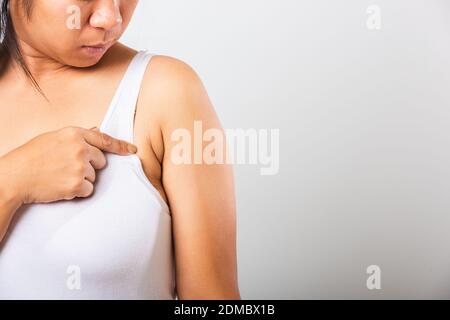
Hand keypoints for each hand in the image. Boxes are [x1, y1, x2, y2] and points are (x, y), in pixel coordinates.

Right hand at [0, 126, 136, 203]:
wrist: (14, 177)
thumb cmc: (31, 157)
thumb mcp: (53, 138)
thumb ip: (77, 136)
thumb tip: (96, 130)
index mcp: (74, 133)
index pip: (104, 139)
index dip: (121, 146)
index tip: (132, 150)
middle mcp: (80, 148)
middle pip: (101, 161)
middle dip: (90, 166)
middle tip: (67, 167)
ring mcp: (79, 167)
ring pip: (94, 176)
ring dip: (81, 179)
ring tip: (59, 176)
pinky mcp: (77, 184)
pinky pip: (88, 190)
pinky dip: (78, 191)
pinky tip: (61, 186)